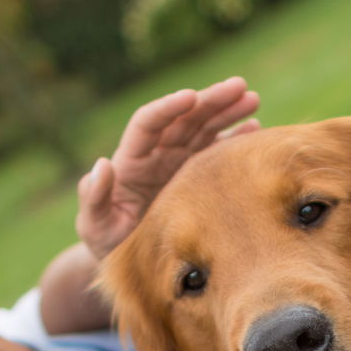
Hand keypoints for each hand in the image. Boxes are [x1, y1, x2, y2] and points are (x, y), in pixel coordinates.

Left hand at [77, 77, 259, 258]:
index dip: (169, 108)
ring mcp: (179, 163)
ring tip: (253, 99)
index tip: (191, 96)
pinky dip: (235, 138)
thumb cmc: (107, 244)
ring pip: (204, 129)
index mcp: (132, 161)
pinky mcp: (198, 176)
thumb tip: (102, 164)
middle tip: (240, 86)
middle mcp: (157, 155)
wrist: (129, 263)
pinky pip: (218, 151)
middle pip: (184, 119)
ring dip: (227, 112)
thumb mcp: (95, 226)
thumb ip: (94, 198)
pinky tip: (256, 128)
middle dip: (210, 101)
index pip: (148, 123)